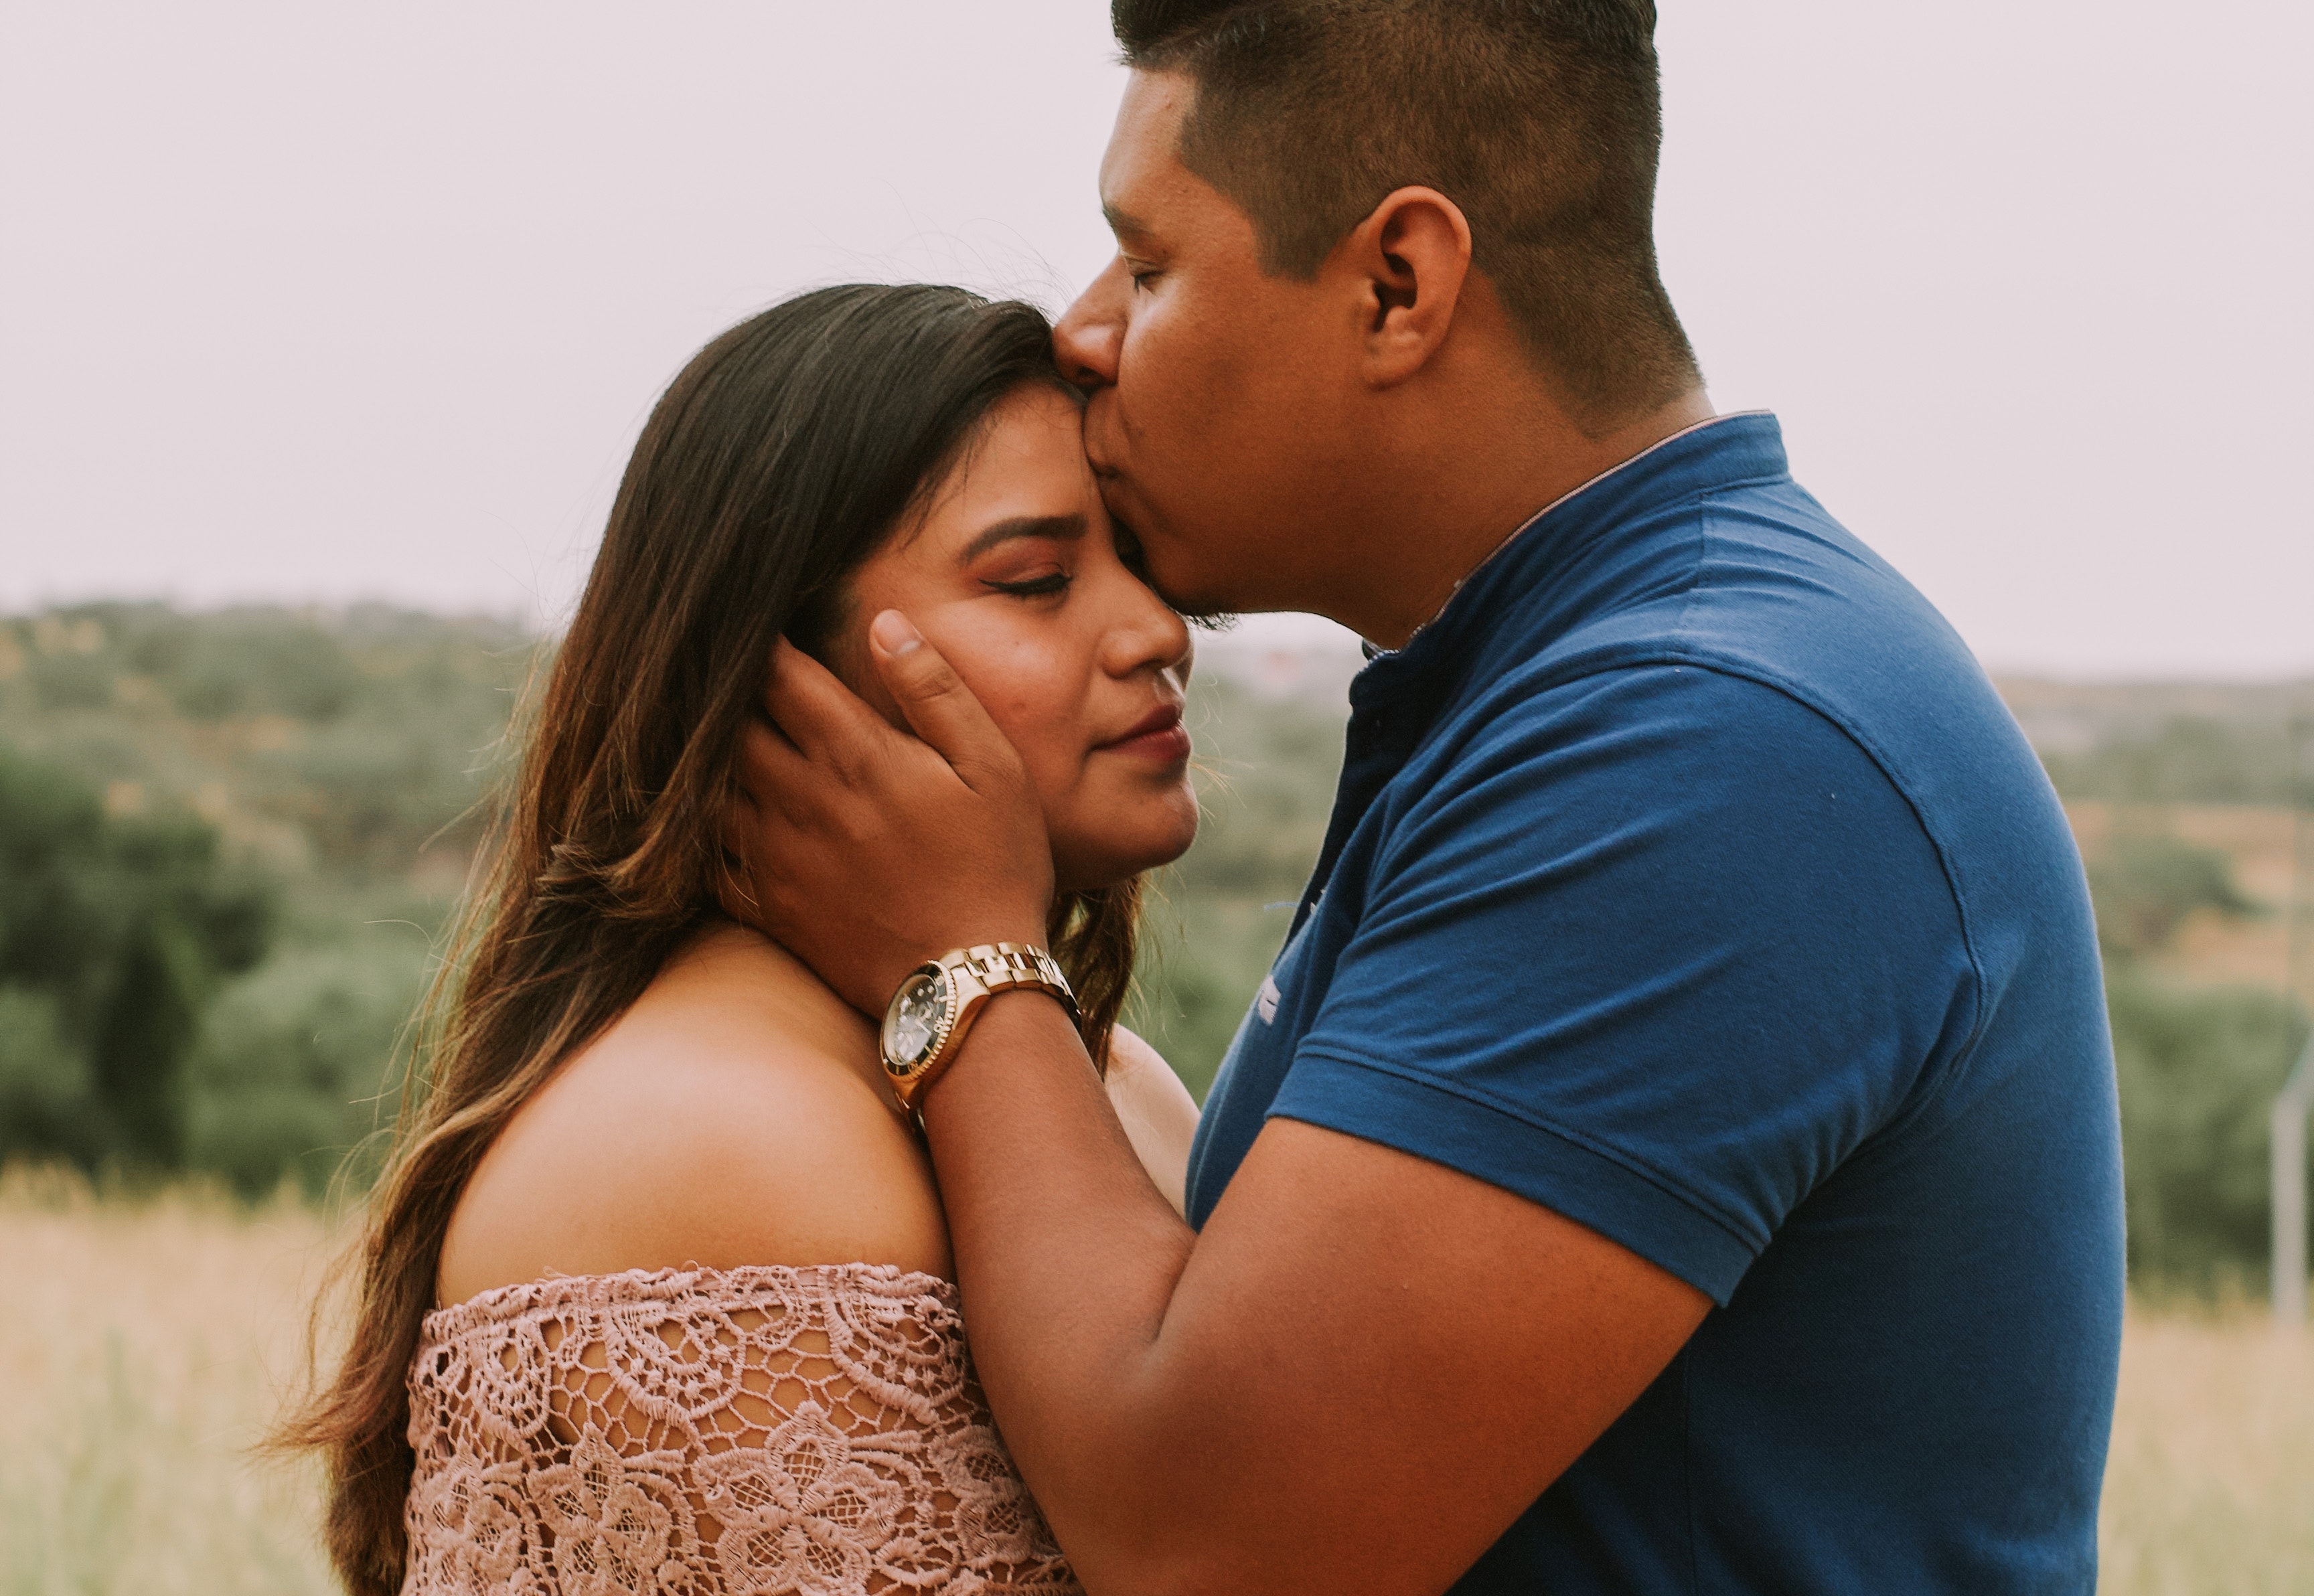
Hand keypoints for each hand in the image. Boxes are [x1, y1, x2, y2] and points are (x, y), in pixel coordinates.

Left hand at [723, 612, 1054, 1015]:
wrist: (972, 984)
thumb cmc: (996, 868)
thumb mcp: (993, 768)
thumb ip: (936, 691)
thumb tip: (885, 624)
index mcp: (857, 755)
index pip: (779, 675)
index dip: (756, 641)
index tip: (745, 620)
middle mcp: (803, 799)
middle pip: (727, 726)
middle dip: (715, 693)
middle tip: (704, 669)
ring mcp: (778, 856)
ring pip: (706, 789)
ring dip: (698, 758)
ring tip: (694, 735)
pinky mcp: (770, 907)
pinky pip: (707, 858)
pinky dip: (694, 831)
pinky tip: (700, 816)